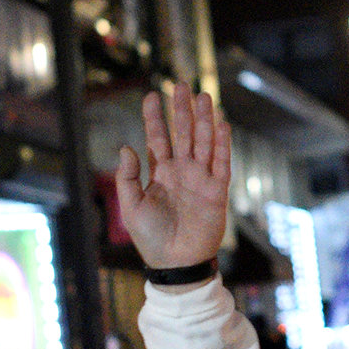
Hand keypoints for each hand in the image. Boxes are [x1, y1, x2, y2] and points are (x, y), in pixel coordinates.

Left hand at [117, 85, 231, 273]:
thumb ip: (127, 177)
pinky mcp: (217, 191)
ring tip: (203, 96)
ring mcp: (200, 179)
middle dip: (182, 110)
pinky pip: (221, 163)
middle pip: (183, 133)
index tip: (152, 95)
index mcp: (160, 173)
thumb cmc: (150, 237)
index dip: (154, 118)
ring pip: (203, 142)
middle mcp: (181, 171)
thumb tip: (126, 146)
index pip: (157, 138)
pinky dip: (222, 144)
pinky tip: (222, 124)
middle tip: (181, 85)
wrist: (176, 263)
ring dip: (204, 120)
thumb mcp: (130, 207)